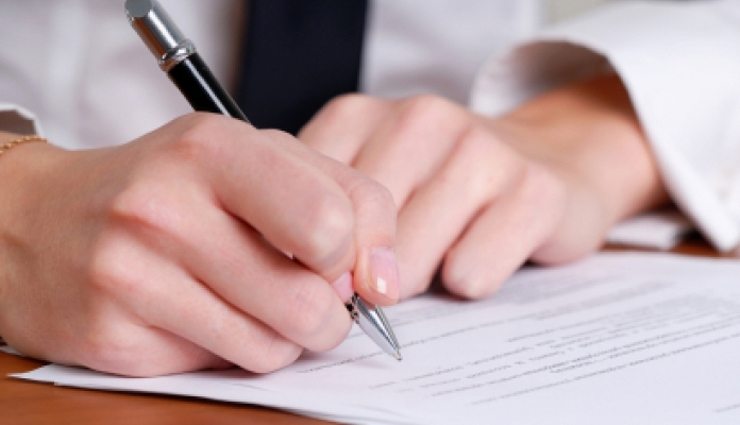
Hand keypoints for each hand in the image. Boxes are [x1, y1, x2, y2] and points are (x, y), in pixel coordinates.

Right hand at [0, 113, 397, 375]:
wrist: (40, 222)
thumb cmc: (168, 186)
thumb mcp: (256, 159)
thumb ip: (341, 199)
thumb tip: (384, 279)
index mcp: (213, 149)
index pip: (332, 220)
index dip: (358, 256)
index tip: (345, 263)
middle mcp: (166, 209)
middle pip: (310, 302)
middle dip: (331, 314)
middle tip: (313, 296)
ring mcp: (132, 277)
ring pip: (273, 347)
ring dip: (284, 337)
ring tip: (254, 302)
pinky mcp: (114, 338)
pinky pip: (223, 369)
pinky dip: (235, 350)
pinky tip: (206, 317)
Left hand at [300, 74, 666, 298]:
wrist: (550, 158)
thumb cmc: (441, 186)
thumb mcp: (369, 183)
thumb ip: (323, 219)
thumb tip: (300, 286)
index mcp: (358, 116)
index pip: (299, 212)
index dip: (310, 260)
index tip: (332, 271)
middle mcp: (418, 118)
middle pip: (352, 245)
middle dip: (365, 278)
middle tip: (393, 266)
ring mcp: (479, 148)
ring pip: (405, 266)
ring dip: (421, 281)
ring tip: (442, 251)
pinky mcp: (533, 190)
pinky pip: (469, 274)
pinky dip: (471, 282)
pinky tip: (482, 250)